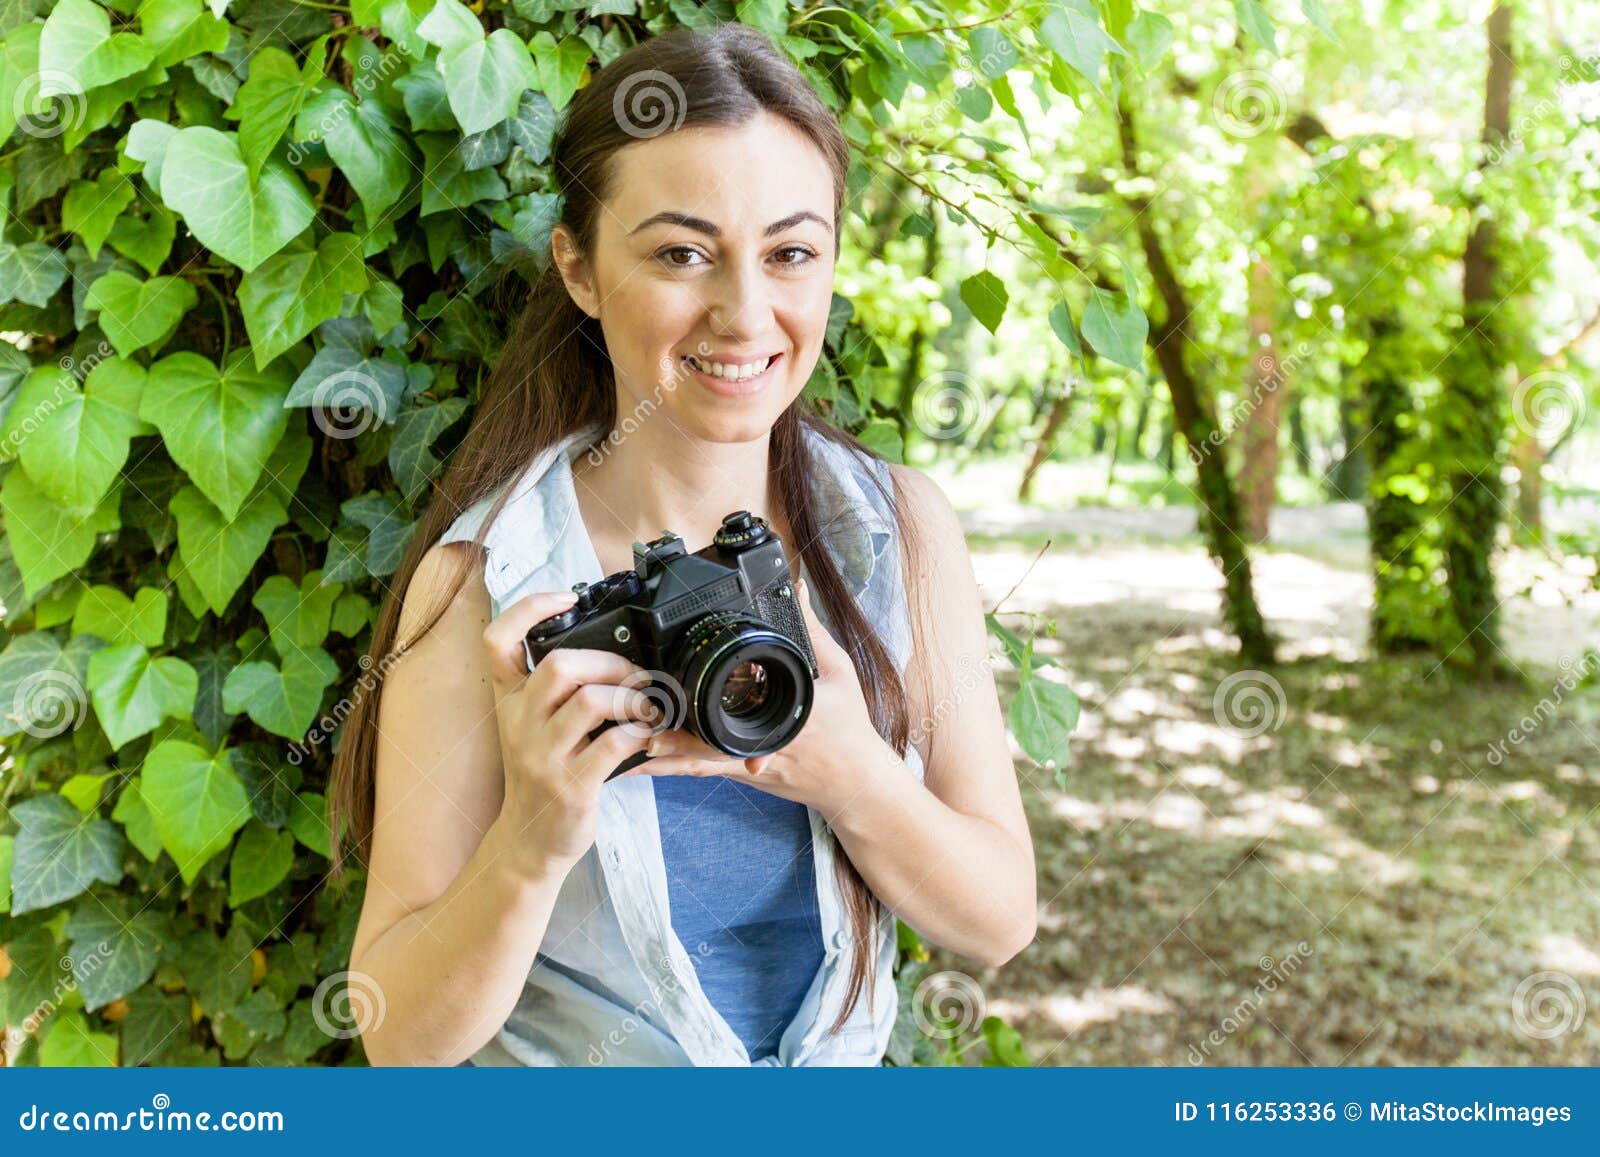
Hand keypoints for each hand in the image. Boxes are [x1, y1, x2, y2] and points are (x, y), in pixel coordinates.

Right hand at [482, 590, 662, 869]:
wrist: (529, 841)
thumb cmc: (542, 776)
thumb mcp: (532, 727)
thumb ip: (555, 691)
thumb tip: (611, 648)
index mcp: (508, 702)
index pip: (498, 640)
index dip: (529, 607)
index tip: (567, 598)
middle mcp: (520, 724)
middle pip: (560, 665)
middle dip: (609, 662)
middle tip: (633, 676)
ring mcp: (543, 757)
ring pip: (591, 701)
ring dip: (632, 697)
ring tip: (647, 706)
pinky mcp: (571, 785)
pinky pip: (614, 743)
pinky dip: (640, 731)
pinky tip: (647, 733)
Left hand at [618, 578, 889, 811]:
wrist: (856, 784)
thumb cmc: (850, 730)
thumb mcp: (840, 672)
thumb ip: (813, 631)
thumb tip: (796, 590)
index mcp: (784, 719)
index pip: (739, 715)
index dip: (701, 713)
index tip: (670, 701)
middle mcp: (760, 747)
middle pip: (705, 747)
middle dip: (667, 738)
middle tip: (630, 726)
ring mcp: (749, 766)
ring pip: (697, 764)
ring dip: (661, 756)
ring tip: (624, 746)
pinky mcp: (743, 774)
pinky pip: (703, 771)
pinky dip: (672, 767)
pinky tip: (643, 762)